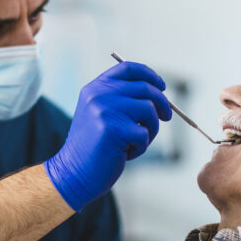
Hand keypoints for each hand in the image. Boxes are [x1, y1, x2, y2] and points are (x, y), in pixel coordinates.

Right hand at [44, 61, 171, 210]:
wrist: (74, 172)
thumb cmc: (94, 146)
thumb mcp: (101, 114)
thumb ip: (122, 99)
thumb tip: (159, 93)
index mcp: (95, 88)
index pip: (128, 68)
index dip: (149, 75)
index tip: (161, 86)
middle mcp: (99, 95)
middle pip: (145, 88)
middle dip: (161, 103)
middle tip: (166, 117)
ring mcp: (106, 110)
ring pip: (149, 110)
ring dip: (151, 129)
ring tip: (137, 141)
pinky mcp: (114, 129)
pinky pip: (144, 134)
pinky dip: (141, 147)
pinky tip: (126, 153)